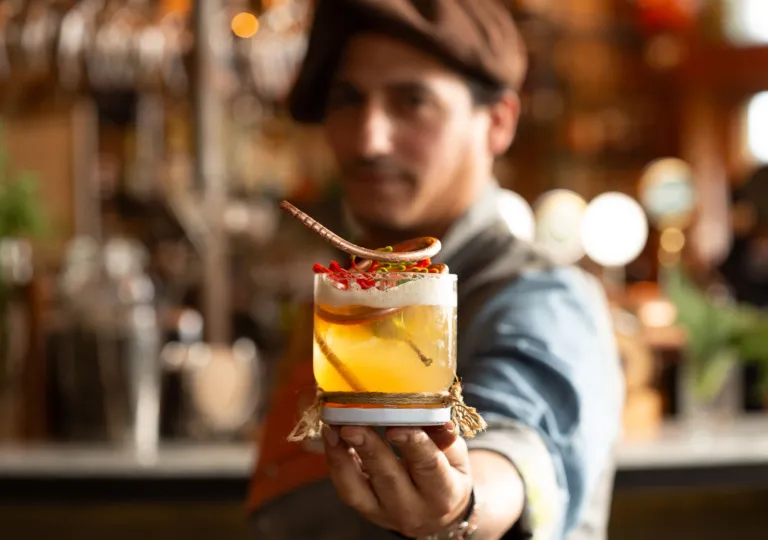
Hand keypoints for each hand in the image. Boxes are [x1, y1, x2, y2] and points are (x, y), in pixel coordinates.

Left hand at [322, 422, 472, 537]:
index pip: (429, 466)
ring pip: (358, 488)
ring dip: (342, 455)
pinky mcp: (364, 509)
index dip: (413, 444)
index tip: (396, 425)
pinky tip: (331, 436)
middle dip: (369, 448)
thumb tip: (433, 411)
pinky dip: (336, 461)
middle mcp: (413, 509)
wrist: (437, 513)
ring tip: (334, 427)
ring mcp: (384, 513)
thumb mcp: (455, 455)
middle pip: (388, 477)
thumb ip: (443, 436)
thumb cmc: (447, 474)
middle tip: (353, 423)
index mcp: (442, 493)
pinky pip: (346, 488)